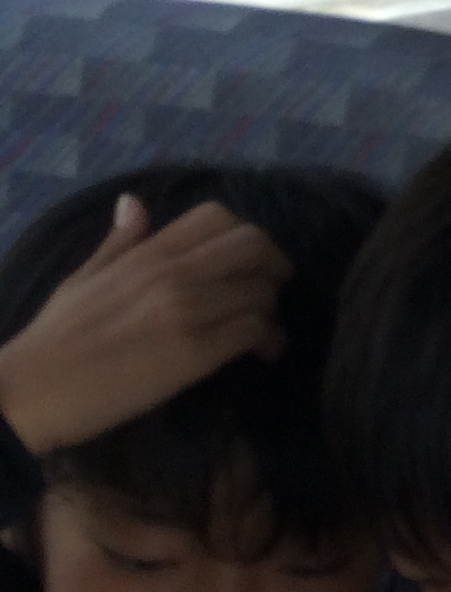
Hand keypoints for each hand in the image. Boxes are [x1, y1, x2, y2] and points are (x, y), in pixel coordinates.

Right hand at [0, 197, 290, 454]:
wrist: (34, 390)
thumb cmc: (57, 336)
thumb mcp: (84, 277)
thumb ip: (119, 242)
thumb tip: (134, 202)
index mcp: (147, 254)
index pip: (217, 217)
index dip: (245, 235)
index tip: (249, 260)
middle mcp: (173, 275)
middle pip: (253, 245)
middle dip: (274, 265)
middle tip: (271, 288)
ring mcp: (187, 312)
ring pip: (261, 291)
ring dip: (272, 309)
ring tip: (263, 328)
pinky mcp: (195, 354)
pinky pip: (255, 332)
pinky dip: (270, 341)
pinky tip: (263, 353)